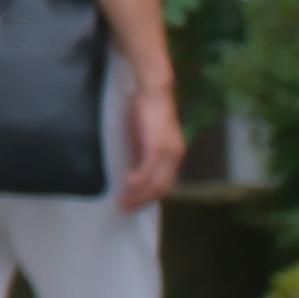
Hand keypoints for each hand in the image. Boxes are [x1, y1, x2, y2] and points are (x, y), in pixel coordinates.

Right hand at [114, 80, 183, 211]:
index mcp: (174, 156)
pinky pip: (148, 169)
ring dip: (138, 195)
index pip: (165, 184)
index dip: (150, 197)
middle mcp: (175, 157)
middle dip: (143, 201)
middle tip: (125, 208)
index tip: (135, 205)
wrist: (153, 89)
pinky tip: (127, 184)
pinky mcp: (158, 146)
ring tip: (123, 201)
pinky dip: (138, 180)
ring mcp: (168, 152)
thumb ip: (140, 155)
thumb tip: (134, 173)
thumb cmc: (146, 110)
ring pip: (155, 183)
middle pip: (161, 188)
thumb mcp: (143, 137)